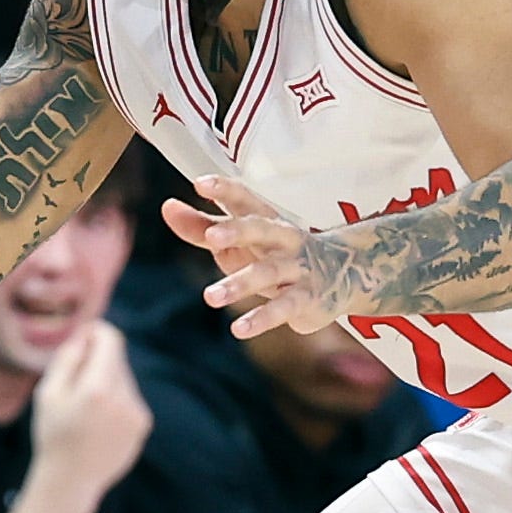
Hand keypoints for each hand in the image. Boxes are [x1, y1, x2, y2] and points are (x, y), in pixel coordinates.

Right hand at [28, 319, 152, 493]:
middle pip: (117, 359)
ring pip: (125, 378)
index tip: (84, 337)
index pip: (111, 340)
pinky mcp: (143, 425)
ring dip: (107, 382)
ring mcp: (137, 413)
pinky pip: (130, 398)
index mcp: (98, 388)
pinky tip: (98, 422)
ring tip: (85, 409)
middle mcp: (124, 398)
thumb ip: (69, 357)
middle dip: (98, 360)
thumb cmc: (53, 435)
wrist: (70, 481)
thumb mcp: (48, 393)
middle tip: (74, 381)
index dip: (97, 332)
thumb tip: (87, 333)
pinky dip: (116, 400)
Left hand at [160, 172, 336, 338]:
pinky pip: (283, 307)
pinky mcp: (307, 297)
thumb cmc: (276, 252)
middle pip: (262, 228)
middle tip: (212, 236)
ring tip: (210, 297)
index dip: (224, 189)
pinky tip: (239, 329)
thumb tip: (167, 207)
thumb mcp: (240, 239)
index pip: (244, 199)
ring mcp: (298, 267)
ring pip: (268, 272)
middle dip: (239, 230)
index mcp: (265, 218)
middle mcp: (284, 237)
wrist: (345, 273)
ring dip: (240, 283)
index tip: (200, 183)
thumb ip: (201, 226)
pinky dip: (262, 318)